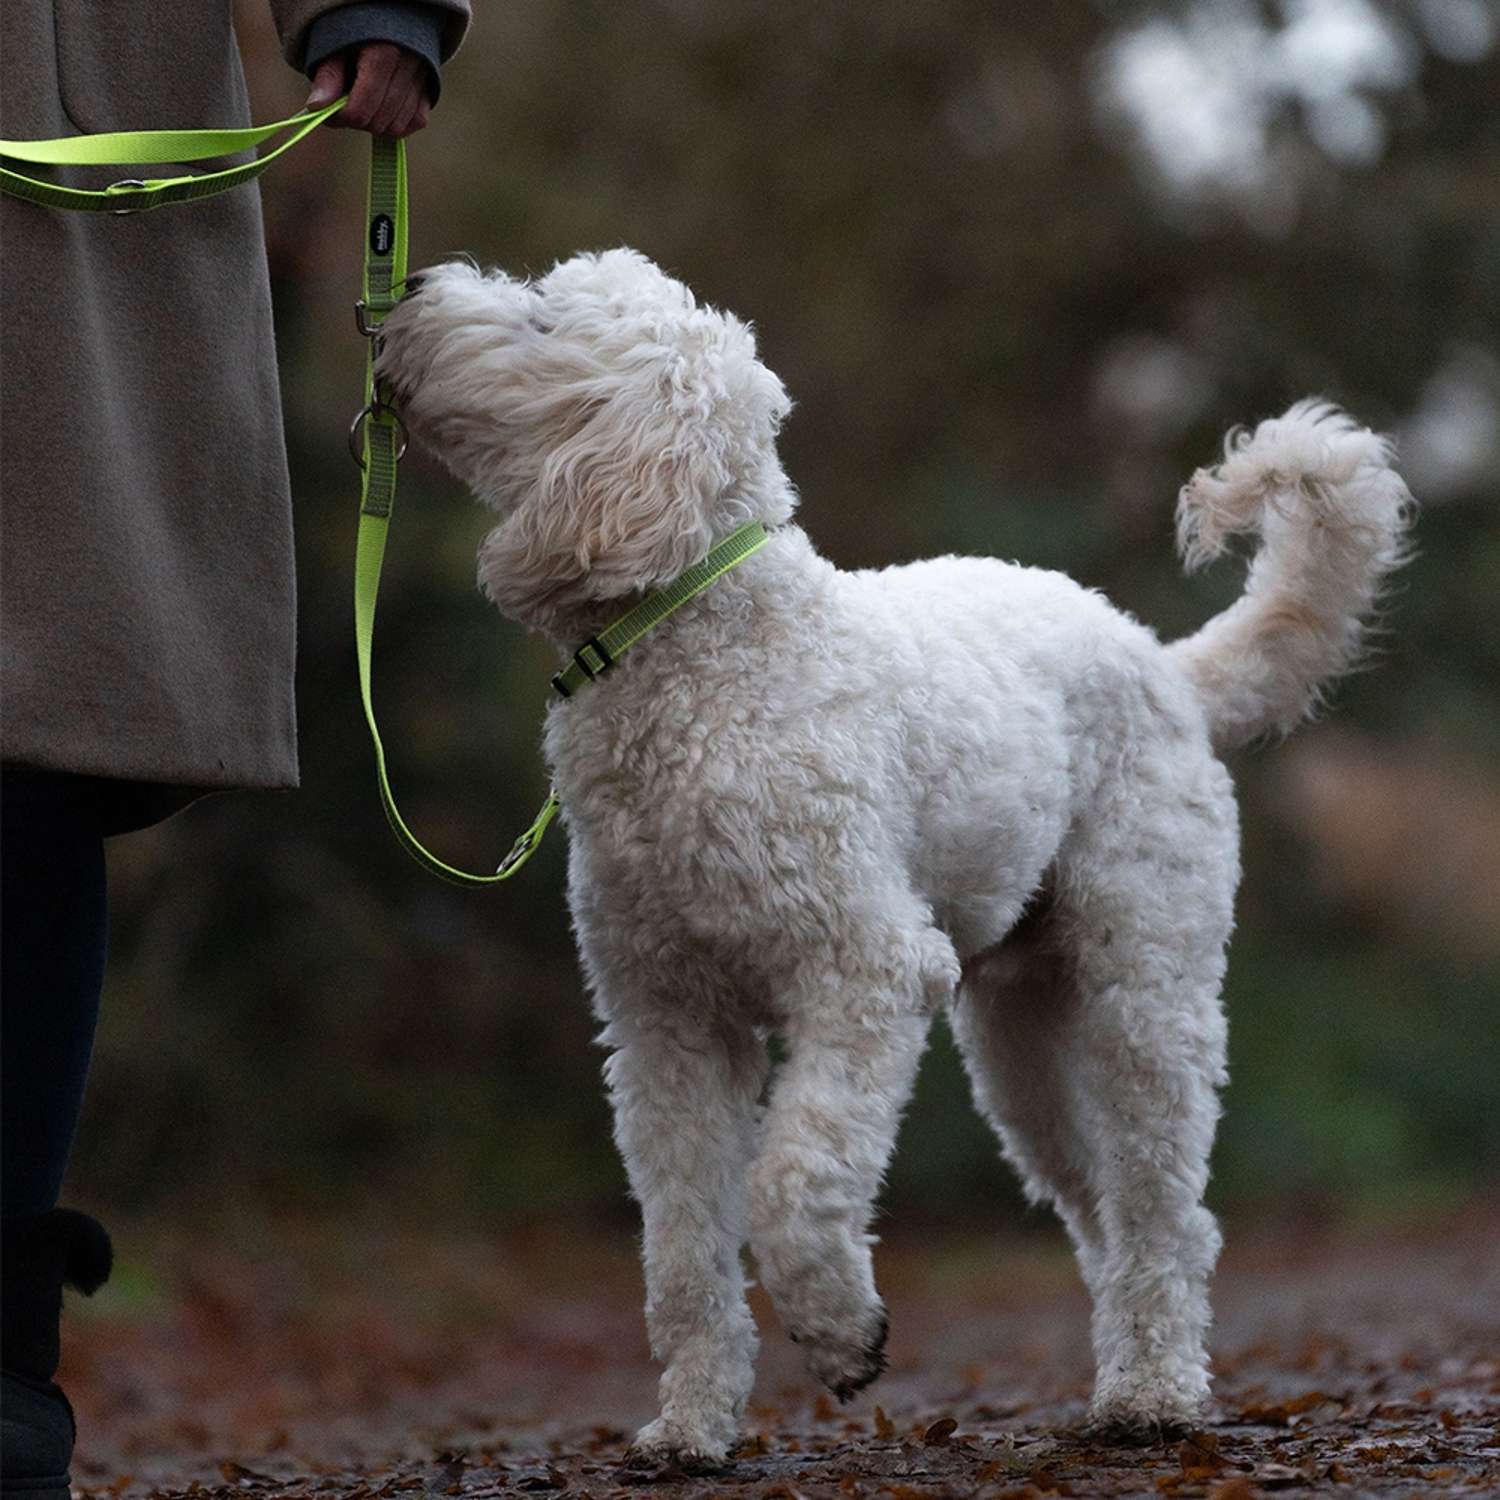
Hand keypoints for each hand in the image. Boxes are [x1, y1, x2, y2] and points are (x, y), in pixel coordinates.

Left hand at [305, 42, 431, 137]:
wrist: (387, 14)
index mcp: (382, 53)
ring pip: (398, 127)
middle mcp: (407, 66)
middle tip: (348, 106)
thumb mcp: (335, 45)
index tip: (332, 111)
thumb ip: (328, 77)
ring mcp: (422, 78)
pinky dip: (400, 123)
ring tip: (366, 106)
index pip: (359, 111)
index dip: (341, 118)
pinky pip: (417, 121)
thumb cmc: (356, 30)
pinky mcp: (430, 88)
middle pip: (378, 122)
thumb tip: (316, 107)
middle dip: (359, 122)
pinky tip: (385, 110)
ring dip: (378, 125)